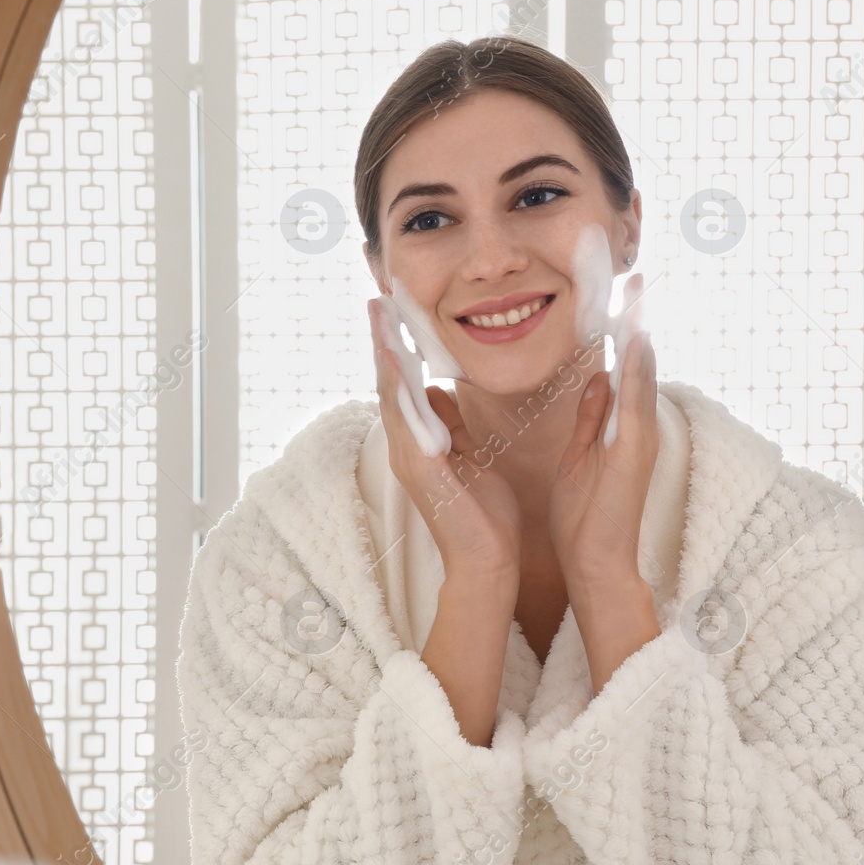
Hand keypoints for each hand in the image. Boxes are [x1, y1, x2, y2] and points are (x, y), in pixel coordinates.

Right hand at [368, 298, 520, 598]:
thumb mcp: (470, 456)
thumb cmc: (484, 515)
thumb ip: (451, 425)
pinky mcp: (419, 469)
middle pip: (387, 384)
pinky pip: (404, 420)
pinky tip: (398, 361)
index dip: (395, 349)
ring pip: (390, 396)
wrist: (487, 562)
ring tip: (379, 319)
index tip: (393, 313)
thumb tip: (437, 392)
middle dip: (381, 342)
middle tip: (375, 302)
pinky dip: (398, 388)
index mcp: (420, 442)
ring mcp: (408, 457)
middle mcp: (406, 446)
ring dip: (383, 355)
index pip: (403, 386)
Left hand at [549, 277, 659, 607]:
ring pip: (641, 377)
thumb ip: (591, 417)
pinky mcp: (634, 456)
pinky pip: (635, 408)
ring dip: (639, 335)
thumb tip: (597, 378)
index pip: (619, 366)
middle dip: (635, 320)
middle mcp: (634, 427)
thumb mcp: (581, 454)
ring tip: (637, 295)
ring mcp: (638, 440)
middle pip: (637, 362)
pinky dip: (636, 377)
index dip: (618, 329)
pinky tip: (637, 347)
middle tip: (635, 276)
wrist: (595, 564)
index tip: (613, 291)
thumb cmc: (585, 516)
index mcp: (617, 425)